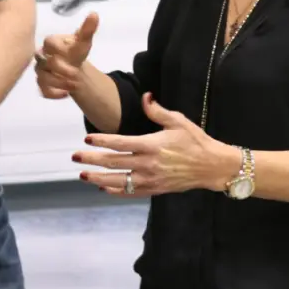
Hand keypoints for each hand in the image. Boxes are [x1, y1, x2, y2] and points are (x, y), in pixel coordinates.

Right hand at [34, 12, 98, 98]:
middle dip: (61, 69)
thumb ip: (87, 30)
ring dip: (59, 82)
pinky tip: (66, 93)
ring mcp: (40, 71)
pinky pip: (42, 90)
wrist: (73, 68)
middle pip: (44, 63)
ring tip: (73, 84)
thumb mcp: (83, 42)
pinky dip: (54, 93)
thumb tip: (94, 14)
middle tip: (75, 73)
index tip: (70, 54)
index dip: (59, 50)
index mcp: (50, 43)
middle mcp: (41, 56)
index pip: (48, 43)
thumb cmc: (75, 52)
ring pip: (43, 78)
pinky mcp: (42, 84)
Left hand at [71, 93, 240, 196]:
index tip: (86, 139)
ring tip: (83, 175)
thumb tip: (145, 96)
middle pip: (113, 163)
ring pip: (119, 181)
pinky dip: (116, 191)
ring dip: (98, 178)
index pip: (119, 143)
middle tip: (75, 157)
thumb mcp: (178, 121)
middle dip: (92, 160)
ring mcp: (151, 179)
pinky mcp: (156, 189)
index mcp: (151, 145)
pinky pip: (131, 192)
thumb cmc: (195, 141)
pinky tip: (103, 188)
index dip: (101, 140)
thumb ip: (157, 110)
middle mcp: (148, 164)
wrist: (213, 167)